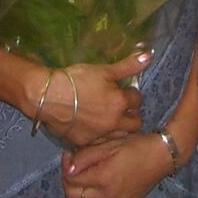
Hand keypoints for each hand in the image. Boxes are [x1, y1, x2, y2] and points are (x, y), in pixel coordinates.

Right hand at [31, 51, 148, 146]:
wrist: (48, 96)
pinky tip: (94, 127)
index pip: (137, 100)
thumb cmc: (76, 80)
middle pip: (135, 123)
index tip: (126, 91)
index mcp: (120, 103)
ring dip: (120, 128)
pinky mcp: (84, 142)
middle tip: (123, 107)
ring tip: (111, 118)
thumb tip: (149, 55)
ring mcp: (99, 135)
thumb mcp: (103, 70)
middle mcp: (114, 123)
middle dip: (133, 115)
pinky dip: (101, 136)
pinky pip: (100, 142)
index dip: (132, 94)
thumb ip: (128, 66)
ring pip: (119, 136)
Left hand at [62, 132, 172, 197]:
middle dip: (68, 182)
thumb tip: (68, 170)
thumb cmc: (135, 146)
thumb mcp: (109, 144)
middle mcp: (108, 196)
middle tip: (73, 169)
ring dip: (78, 195)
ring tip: (84, 181)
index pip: (71, 180)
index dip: (65, 167)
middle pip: (74, 197)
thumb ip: (85, 157)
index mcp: (103, 178)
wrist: (161, 157)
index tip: (69, 156)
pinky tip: (95, 193)